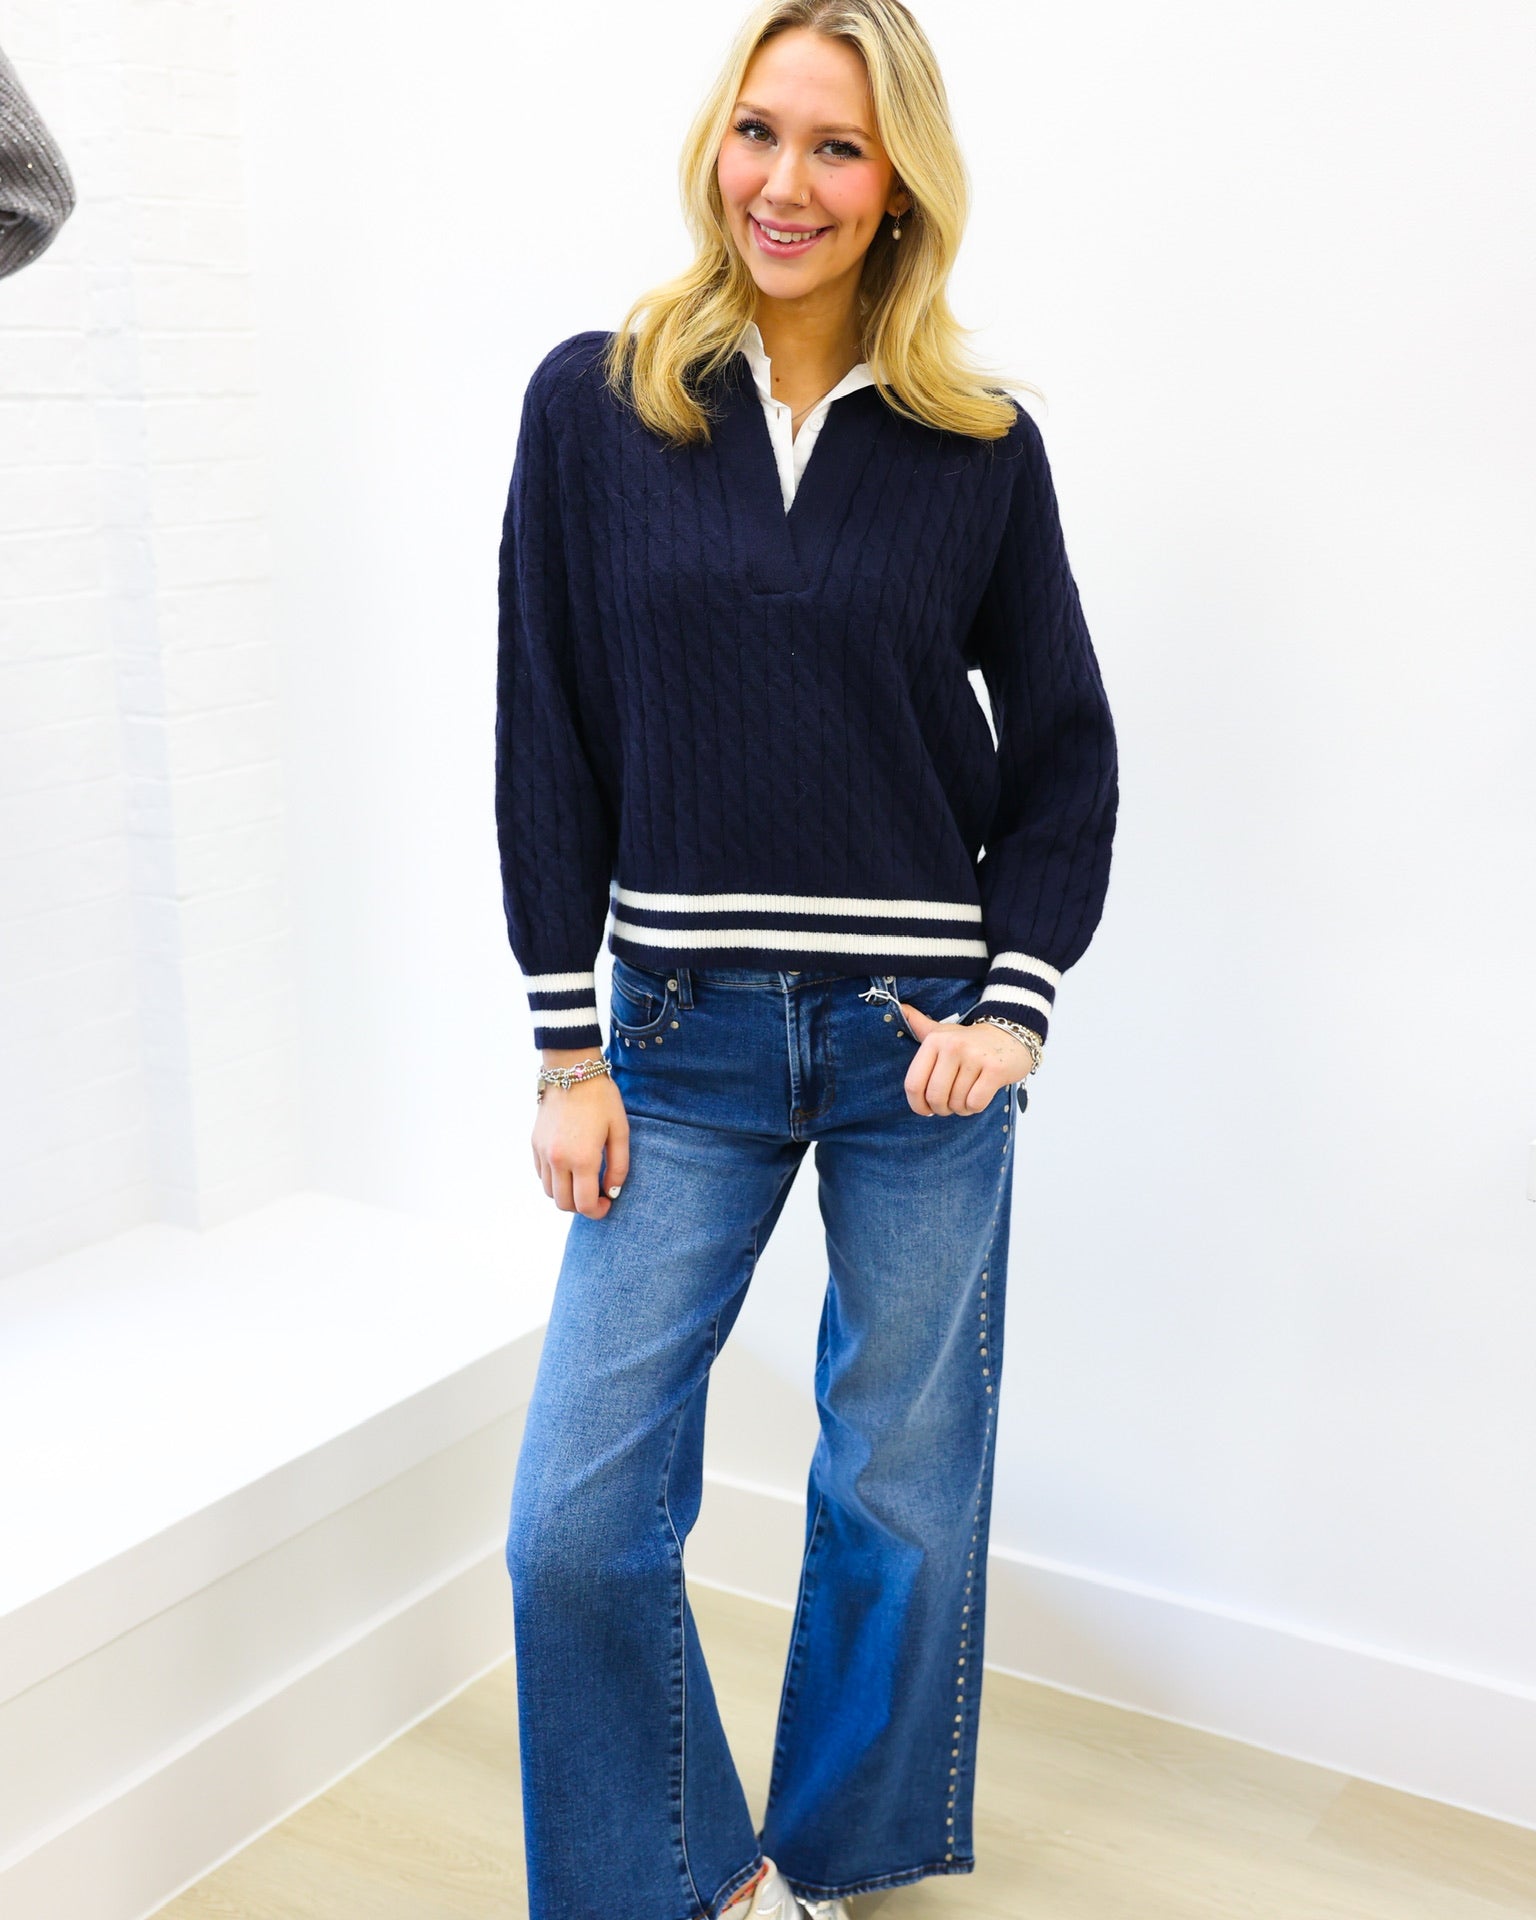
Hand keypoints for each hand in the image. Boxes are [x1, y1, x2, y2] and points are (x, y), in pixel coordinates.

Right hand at [532, 1067, 629, 1215]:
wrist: (571, 1071)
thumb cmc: (602, 1100)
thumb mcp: (620, 1131)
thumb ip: (619, 1167)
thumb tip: (612, 1192)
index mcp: (582, 1158)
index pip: (584, 1204)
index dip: (597, 1212)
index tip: (606, 1203)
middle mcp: (558, 1160)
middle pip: (564, 1204)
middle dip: (581, 1207)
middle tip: (596, 1195)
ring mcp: (543, 1152)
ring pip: (549, 1192)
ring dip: (566, 1194)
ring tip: (582, 1181)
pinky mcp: (534, 1144)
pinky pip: (541, 1174)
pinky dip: (554, 1180)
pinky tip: (569, 1167)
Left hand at [898, 1001, 1030, 1116]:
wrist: (1012, 1033)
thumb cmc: (970, 1041)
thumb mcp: (943, 1031)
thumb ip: (919, 1025)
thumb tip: (902, 1009)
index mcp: (934, 1041)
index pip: (913, 1084)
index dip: (917, 1104)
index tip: (925, 1109)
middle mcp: (953, 1046)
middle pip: (935, 1096)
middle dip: (941, 1109)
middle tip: (949, 1105)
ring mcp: (975, 1057)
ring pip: (957, 1103)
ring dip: (961, 1108)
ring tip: (967, 1096)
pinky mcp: (995, 1070)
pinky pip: (976, 1103)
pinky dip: (975, 1107)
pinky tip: (979, 1096)